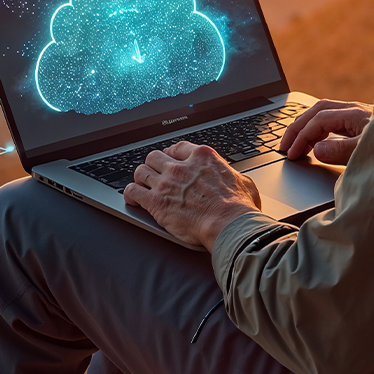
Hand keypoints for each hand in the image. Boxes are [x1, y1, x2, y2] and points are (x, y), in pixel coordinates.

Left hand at [124, 141, 261, 250]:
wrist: (229, 226)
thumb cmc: (238, 207)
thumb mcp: (243, 182)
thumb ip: (233, 176)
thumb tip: (235, 179)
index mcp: (202, 157)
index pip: (177, 147)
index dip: (171, 154)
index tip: (169, 159)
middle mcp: (181, 167)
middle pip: (154, 156)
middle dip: (153, 165)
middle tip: (155, 174)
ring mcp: (166, 183)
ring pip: (141, 171)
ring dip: (140, 178)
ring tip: (142, 185)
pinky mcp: (156, 203)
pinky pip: (133, 192)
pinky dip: (130, 194)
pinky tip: (133, 199)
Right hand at [280, 99, 373, 165]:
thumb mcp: (368, 151)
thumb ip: (342, 150)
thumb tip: (317, 150)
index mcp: (354, 114)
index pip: (318, 121)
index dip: (302, 137)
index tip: (292, 153)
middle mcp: (353, 110)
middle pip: (316, 112)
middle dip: (296, 128)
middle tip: (284, 146)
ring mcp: (356, 114)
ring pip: (322, 113)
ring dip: (305, 127)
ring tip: (296, 145)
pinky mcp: (359, 121)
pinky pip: (331, 120)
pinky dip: (317, 129)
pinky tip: (315, 141)